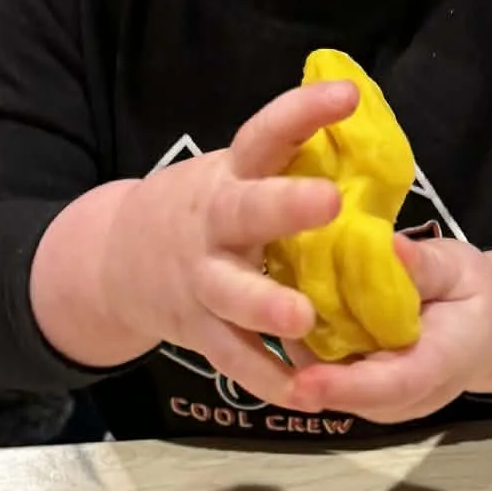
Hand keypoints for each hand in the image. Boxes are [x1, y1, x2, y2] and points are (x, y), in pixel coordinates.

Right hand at [98, 81, 353, 405]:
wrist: (117, 261)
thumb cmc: (207, 210)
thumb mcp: (236, 176)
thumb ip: (290, 169)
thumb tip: (375, 151)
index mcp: (231, 176)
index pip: (266, 134)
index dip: (303, 113)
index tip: (347, 95)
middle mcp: (214, 225)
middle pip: (245, 212)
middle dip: (284, 206)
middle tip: (328, 201)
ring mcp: (201, 281)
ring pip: (233, 295)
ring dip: (266, 306)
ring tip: (303, 318)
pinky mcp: (199, 332)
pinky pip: (236, 358)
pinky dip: (268, 378)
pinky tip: (305, 395)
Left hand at [283, 238, 491, 425]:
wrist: (486, 330)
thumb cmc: (474, 296)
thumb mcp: (461, 270)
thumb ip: (426, 267)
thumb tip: (390, 248)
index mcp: (437, 367)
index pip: (390, 386)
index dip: (345, 386)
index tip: (303, 381)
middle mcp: (401, 397)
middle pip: (344, 388)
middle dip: (302, 357)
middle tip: (264, 308)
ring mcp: (375, 398)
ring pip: (325, 377)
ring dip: (296, 342)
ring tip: (269, 292)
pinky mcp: (356, 387)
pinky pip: (322, 366)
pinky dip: (303, 336)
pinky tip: (283, 298)